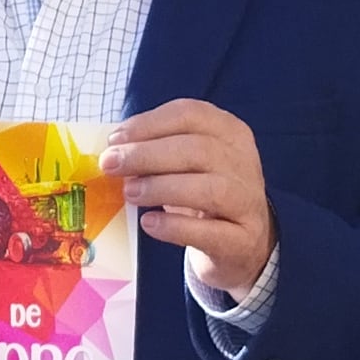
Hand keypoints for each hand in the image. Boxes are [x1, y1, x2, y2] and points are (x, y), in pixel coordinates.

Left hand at [104, 98, 273, 295]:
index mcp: (229, 132)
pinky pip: (210, 232)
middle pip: (198, 150)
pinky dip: (175, 227)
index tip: (115, 139)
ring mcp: (248, 202)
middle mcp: (244, 162)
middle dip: (147, 155)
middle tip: (111, 166)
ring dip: (161, 188)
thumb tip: (112, 151)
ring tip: (129, 193)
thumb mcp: (185, 165)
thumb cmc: (203, 196)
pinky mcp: (243, 240)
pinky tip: (149, 223)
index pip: (191, 115)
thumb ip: (155, 152)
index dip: (149, 124)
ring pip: (209, 189)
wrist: (242, 244)